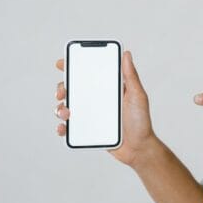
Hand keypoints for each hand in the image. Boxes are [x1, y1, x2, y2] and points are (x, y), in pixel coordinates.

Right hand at [54, 50, 158, 167]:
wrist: (138, 148)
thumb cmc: (141, 121)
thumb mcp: (137, 96)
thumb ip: (131, 76)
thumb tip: (126, 54)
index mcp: (108, 89)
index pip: (89, 74)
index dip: (74, 66)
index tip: (63, 63)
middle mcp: (97, 100)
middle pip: (74, 89)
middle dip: (62, 88)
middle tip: (62, 92)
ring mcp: (91, 115)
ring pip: (68, 107)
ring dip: (61, 108)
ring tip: (66, 112)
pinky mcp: (87, 130)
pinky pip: (69, 127)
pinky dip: (62, 127)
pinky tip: (63, 128)